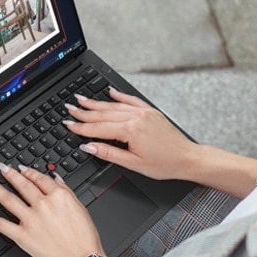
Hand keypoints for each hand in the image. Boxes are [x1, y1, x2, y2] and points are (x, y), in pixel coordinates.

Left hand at [0, 164, 104, 256]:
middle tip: (1, 167)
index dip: (28, 171)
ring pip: (8, 199)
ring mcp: (30, 220)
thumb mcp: (81, 207)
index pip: (39, 178)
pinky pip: (1, 224)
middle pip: (22, 184)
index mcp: (59, 196)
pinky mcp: (22, 236)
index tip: (22, 168)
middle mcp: (43, 205)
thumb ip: (66, 190)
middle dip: (9, 173)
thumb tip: (56, 178)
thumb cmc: (84, 238)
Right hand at [64, 87, 196, 180]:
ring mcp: (143, 112)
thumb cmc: (164, 163)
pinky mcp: (150, 111)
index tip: (68, 124)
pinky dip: (119, 96)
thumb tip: (89, 146)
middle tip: (69, 108)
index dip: (81, 127)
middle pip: (103, 114)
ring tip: (81, 99)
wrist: (187, 158)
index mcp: (130, 130)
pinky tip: (109, 92)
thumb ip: (109, 153)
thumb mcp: (133, 163)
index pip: (99, 128)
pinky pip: (131, 100)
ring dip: (96, 103)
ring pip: (114, 106)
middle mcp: (136, 117)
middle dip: (84, 112)